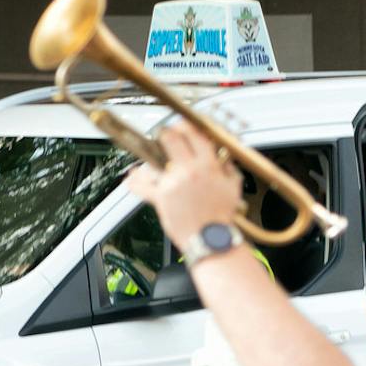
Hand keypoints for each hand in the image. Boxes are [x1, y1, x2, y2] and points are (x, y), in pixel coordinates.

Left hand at [126, 123, 242, 251]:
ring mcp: (172, 183)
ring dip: (151, 157)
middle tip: (165, 137)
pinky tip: (131, 177)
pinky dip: (134, 182)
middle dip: (166, 134)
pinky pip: (141, 186)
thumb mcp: (233, 186)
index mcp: (208, 165)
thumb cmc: (221, 217)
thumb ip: (227, 166)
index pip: (193, 132)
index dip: (186, 126)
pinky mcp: (160, 198)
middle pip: (170, 137)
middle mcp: (189, 171)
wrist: (210, 239)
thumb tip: (221, 154)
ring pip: (153, 159)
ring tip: (151, 157)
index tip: (182, 126)